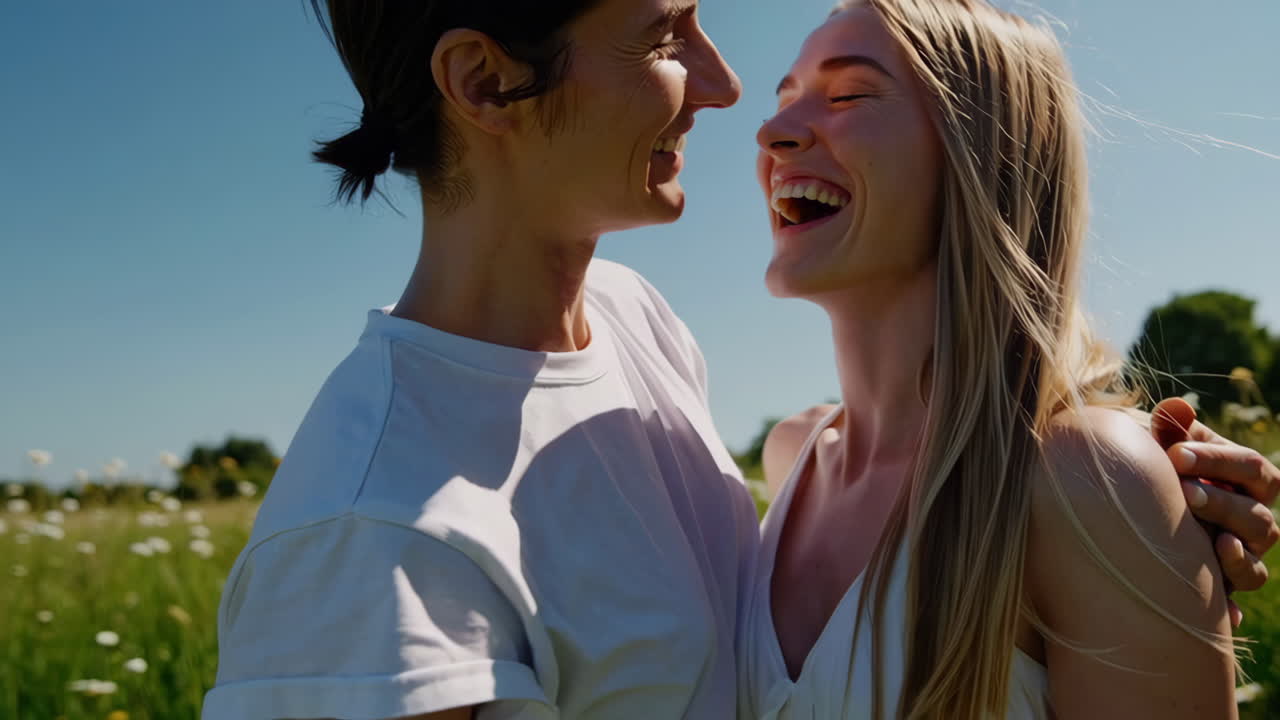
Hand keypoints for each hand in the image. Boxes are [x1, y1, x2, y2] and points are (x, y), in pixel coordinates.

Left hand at [1152, 397, 1279, 626]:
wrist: (1137, 511)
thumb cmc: (1159, 469)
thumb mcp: (1162, 447)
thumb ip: (1170, 430)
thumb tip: (1174, 406)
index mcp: (1246, 480)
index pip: (1251, 468)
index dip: (1218, 461)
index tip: (1175, 455)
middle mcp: (1253, 521)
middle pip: (1257, 517)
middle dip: (1223, 503)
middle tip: (1184, 492)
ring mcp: (1241, 556)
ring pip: (1256, 564)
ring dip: (1236, 554)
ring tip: (1213, 542)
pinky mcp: (1223, 587)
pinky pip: (1234, 602)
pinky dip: (1230, 605)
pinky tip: (1221, 608)